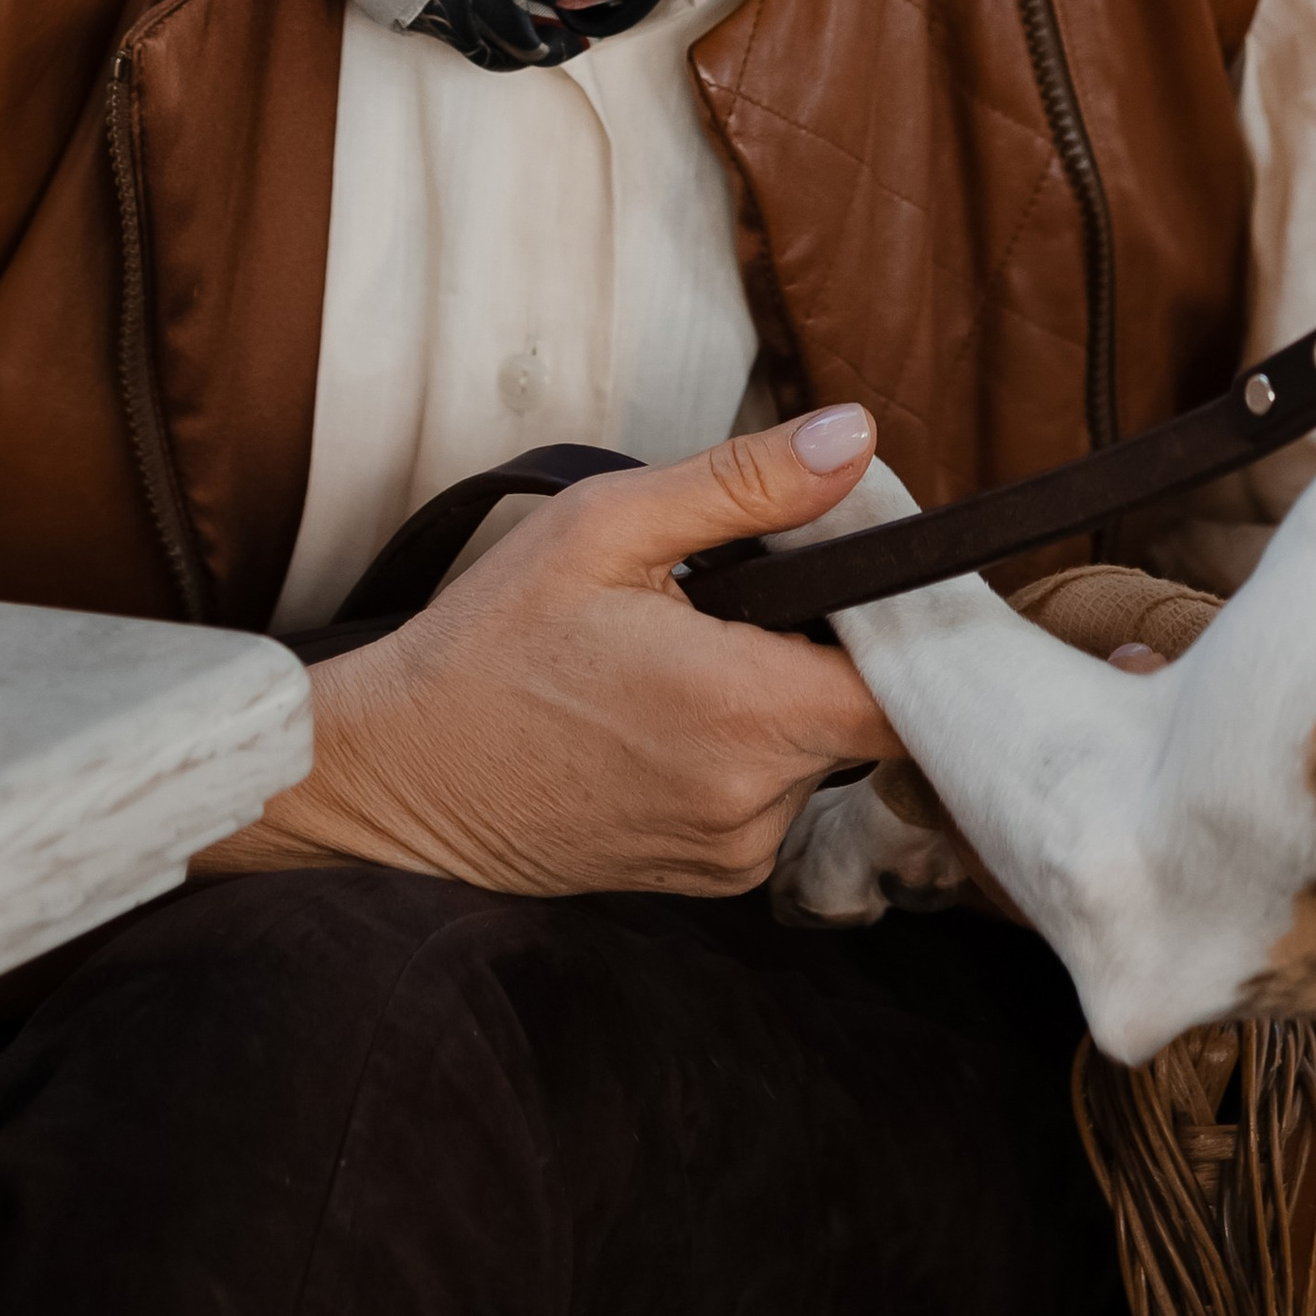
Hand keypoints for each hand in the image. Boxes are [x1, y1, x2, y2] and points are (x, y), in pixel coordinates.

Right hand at [194, 408, 899, 896]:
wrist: (400, 775)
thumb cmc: (492, 642)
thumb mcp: (607, 527)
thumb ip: (747, 484)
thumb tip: (855, 438)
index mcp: (744, 710)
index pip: (909, 692)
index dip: (916, 635)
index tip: (881, 590)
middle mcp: (754, 800)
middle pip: (867, 717)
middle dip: (828, 652)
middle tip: (744, 604)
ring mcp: (732, 851)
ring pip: (819, 755)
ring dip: (783, 703)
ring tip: (693, 658)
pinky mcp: (708, 878)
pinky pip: (773, 800)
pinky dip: (747, 753)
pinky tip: (671, 718)